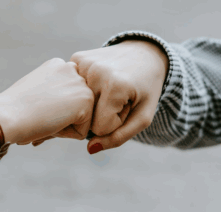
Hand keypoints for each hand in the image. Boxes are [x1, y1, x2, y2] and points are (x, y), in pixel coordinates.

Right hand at [0, 58, 93, 144]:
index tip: (37, 109)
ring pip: (81, 118)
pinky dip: (66, 135)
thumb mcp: (36, 91)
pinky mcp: (86, 100)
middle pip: (76, 107)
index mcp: (57, 65)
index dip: (53, 109)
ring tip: (45, 119)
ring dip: (64, 126)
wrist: (8, 115)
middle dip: (61, 117)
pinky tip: (51, 123)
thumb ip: (53, 94)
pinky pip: (82, 131)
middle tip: (40, 116)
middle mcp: (71, 68)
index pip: (67, 96)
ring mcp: (80, 83)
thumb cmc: (14, 109)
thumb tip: (63, 110)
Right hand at [37, 40, 167, 153]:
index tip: (125, 107)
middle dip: (101, 114)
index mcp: (115, 85)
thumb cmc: (146, 89)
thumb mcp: (143, 117)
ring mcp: (83, 62)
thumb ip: (119, 137)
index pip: (100, 127)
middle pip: (86, 116)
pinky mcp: (76, 58)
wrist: (145, 53)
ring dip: (92, 103)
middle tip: (117, 99)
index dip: (114, 123)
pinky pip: (74, 89)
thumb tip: (90, 149)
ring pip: (78, 104)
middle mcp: (95, 71)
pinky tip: (97, 81)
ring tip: (108, 90)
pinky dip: (85, 90)